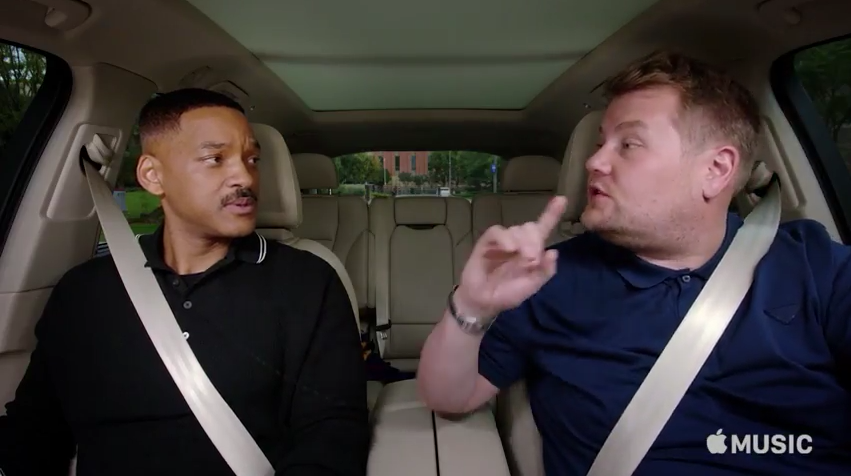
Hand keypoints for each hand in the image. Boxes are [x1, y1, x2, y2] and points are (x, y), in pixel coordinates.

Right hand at [455, 196, 566, 318]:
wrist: (484, 302)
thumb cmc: (507, 294)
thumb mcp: (532, 286)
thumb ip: (545, 271)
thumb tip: (553, 252)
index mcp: (531, 251)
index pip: (543, 228)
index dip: (552, 214)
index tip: (562, 199)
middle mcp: (518, 243)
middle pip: (530, 227)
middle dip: (535, 240)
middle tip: (533, 259)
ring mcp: (502, 242)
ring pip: (516, 229)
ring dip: (523, 242)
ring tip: (523, 259)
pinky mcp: (486, 243)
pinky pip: (497, 232)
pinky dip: (505, 238)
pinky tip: (510, 248)